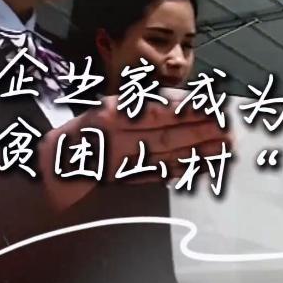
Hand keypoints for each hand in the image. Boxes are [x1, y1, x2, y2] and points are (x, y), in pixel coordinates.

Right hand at [37, 89, 232, 210]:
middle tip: (228, 129)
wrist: (54, 165)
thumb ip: (143, 105)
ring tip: (224, 147)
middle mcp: (117, 139)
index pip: (157, 111)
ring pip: (165, 156)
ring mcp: (121, 162)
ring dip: (197, 152)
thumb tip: (186, 102)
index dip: (187, 110)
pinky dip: (182, 170)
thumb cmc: (87, 129)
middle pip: (165, 135)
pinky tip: (203, 166)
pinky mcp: (126, 181)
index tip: (212, 108)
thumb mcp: (109, 106)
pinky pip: (159, 174)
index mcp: (113, 114)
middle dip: (199, 132)